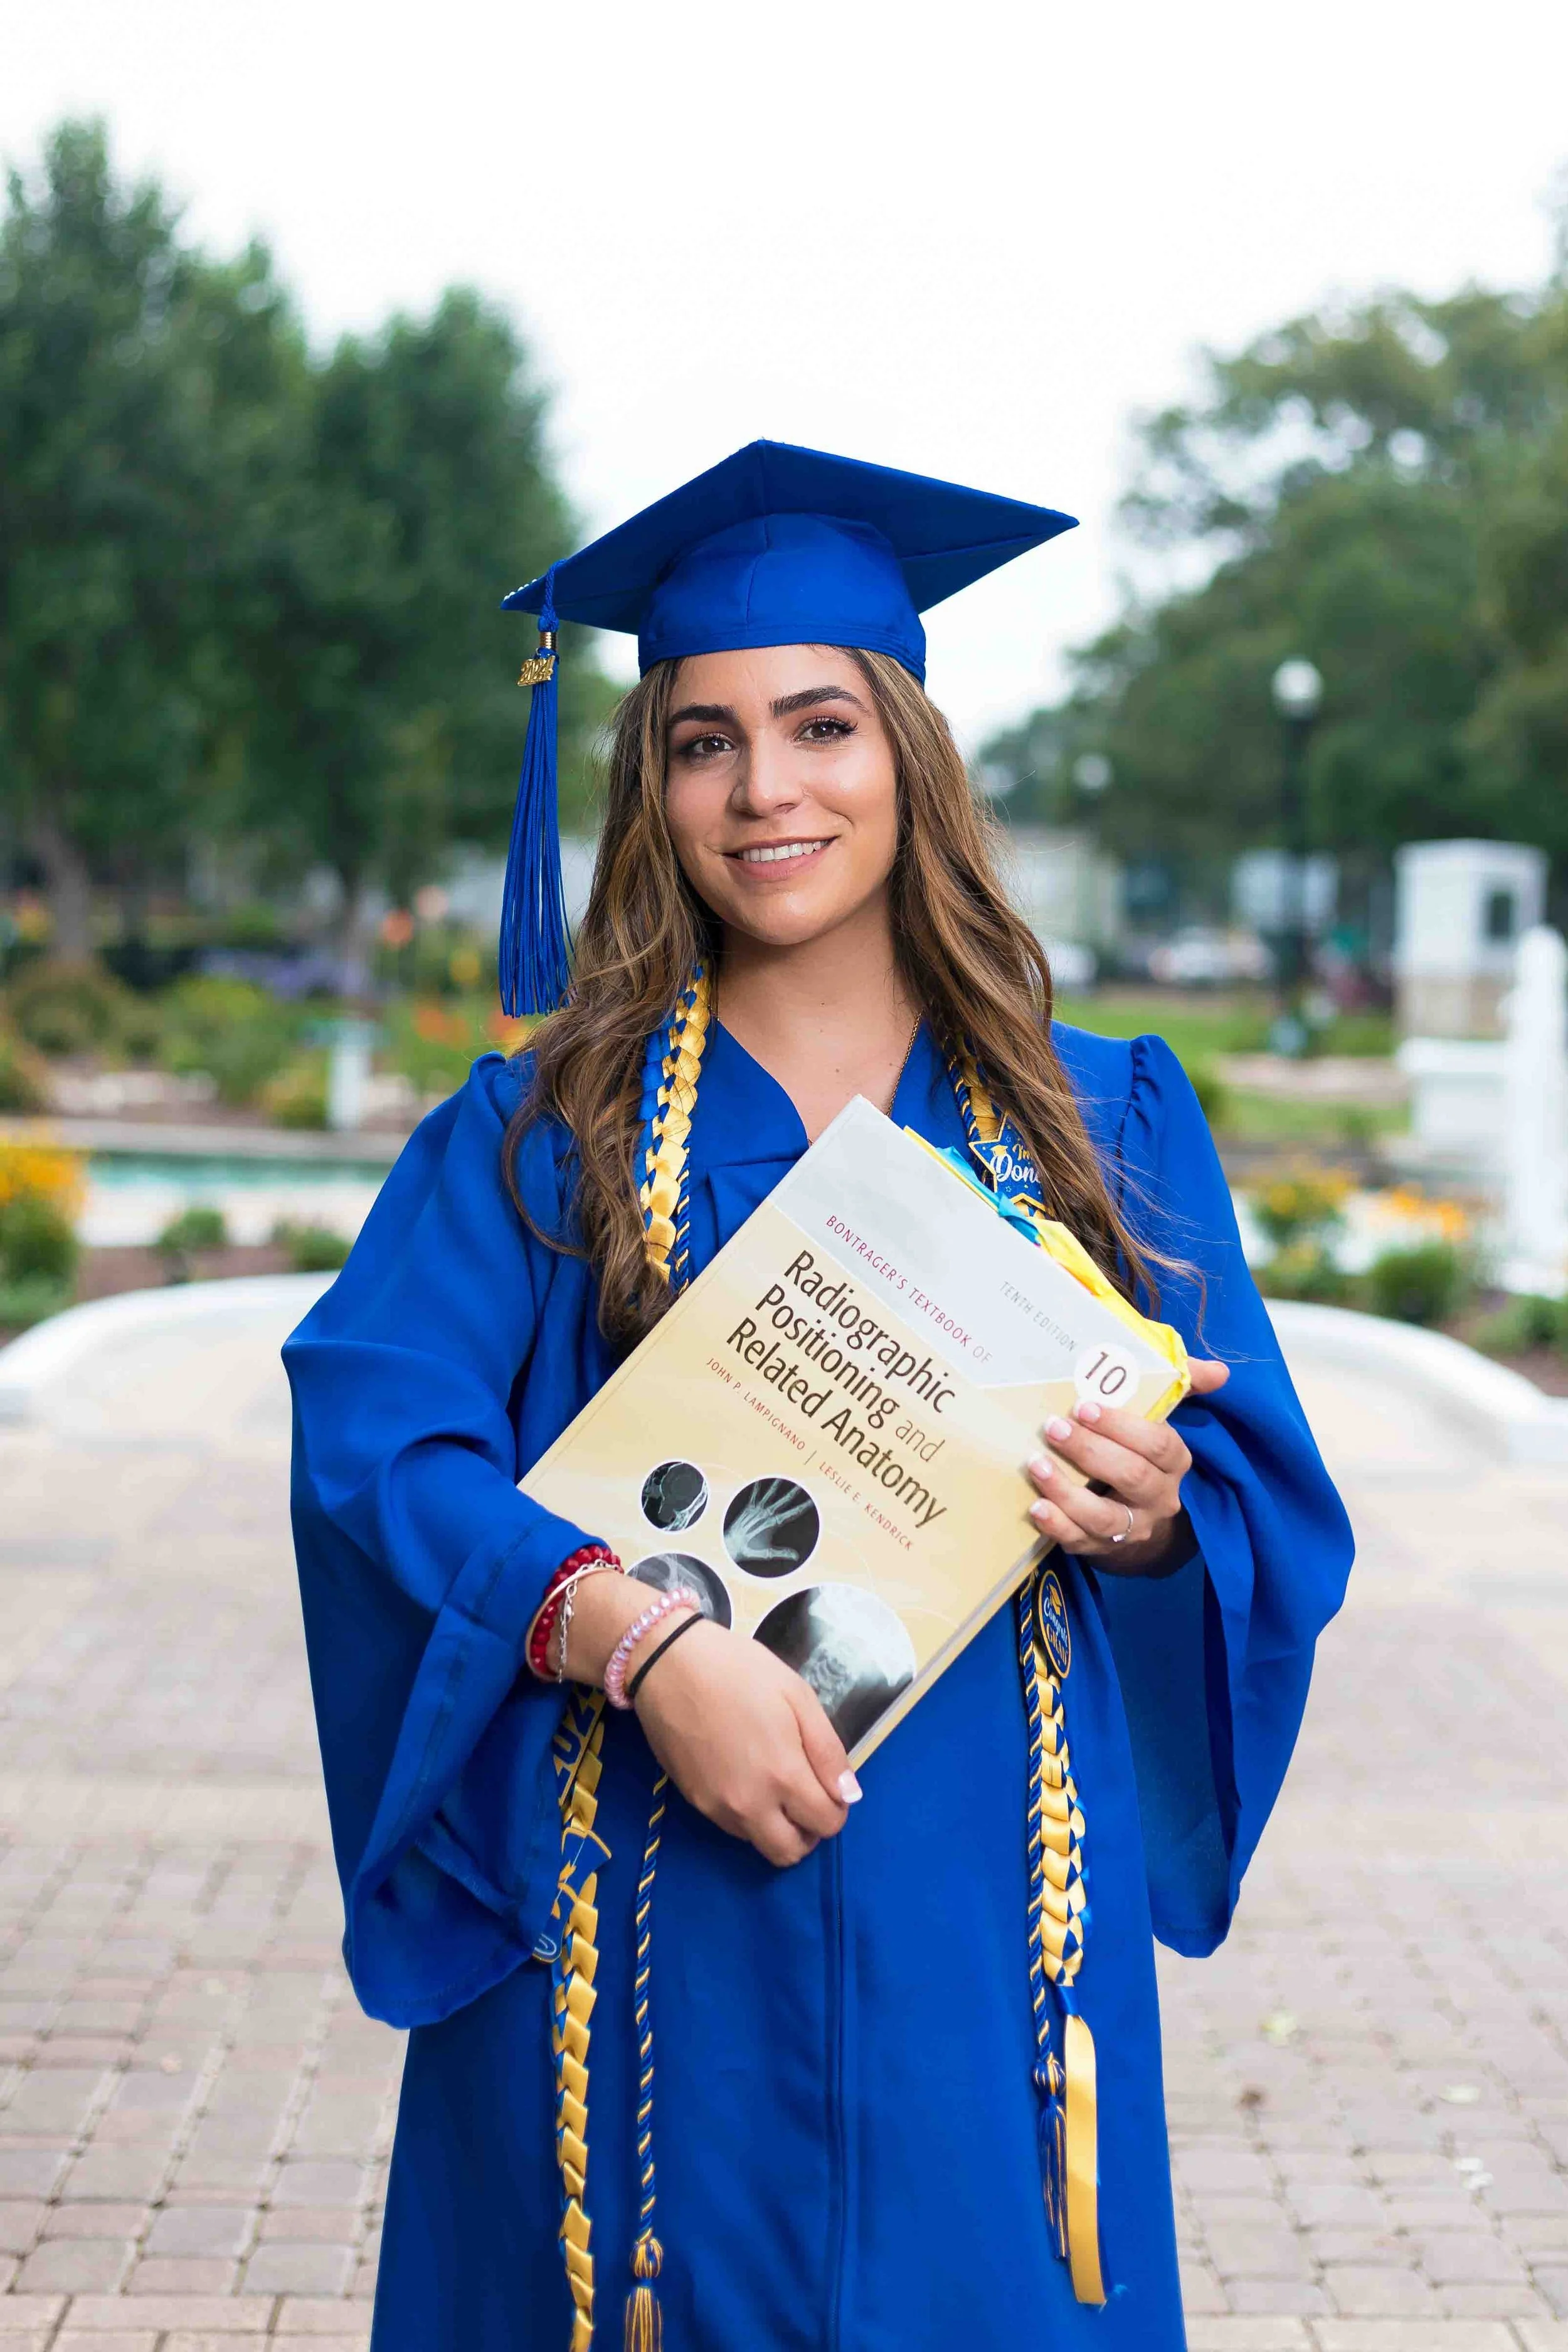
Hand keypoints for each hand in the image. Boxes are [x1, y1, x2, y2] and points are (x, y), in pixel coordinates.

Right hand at [564, 1572, 858, 1867]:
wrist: (667, 1663)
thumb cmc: (739, 1670)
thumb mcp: (797, 1695)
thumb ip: (828, 1750)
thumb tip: (848, 1794)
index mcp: (783, 1775)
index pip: (827, 1823)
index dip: (837, 1807)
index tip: (831, 1785)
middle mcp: (750, 1804)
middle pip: (791, 1852)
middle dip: (808, 1830)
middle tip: (807, 1794)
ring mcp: (718, 1808)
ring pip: (760, 1844)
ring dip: (778, 1826)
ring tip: (775, 1782)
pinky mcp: (694, 1802)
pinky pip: (733, 1828)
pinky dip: (749, 1817)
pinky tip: (746, 1776)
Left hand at [1025, 1356, 1229, 1576]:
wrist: (1138, 1519)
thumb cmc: (1140, 1453)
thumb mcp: (1161, 1421)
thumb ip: (1185, 1388)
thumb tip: (1219, 1371)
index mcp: (1174, 1463)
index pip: (1159, 1445)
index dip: (1123, 1427)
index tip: (1084, 1406)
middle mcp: (1158, 1498)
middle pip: (1131, 1477)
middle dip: (1090, 1451)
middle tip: (1054, 1427)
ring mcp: (1131, 1526)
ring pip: (1104, 1516)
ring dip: (1067, 1491)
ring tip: (1036, 1465)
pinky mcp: (1101, 1548)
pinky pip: (1080, 1541)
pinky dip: (1057, 1525)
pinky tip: (1036, 1507)